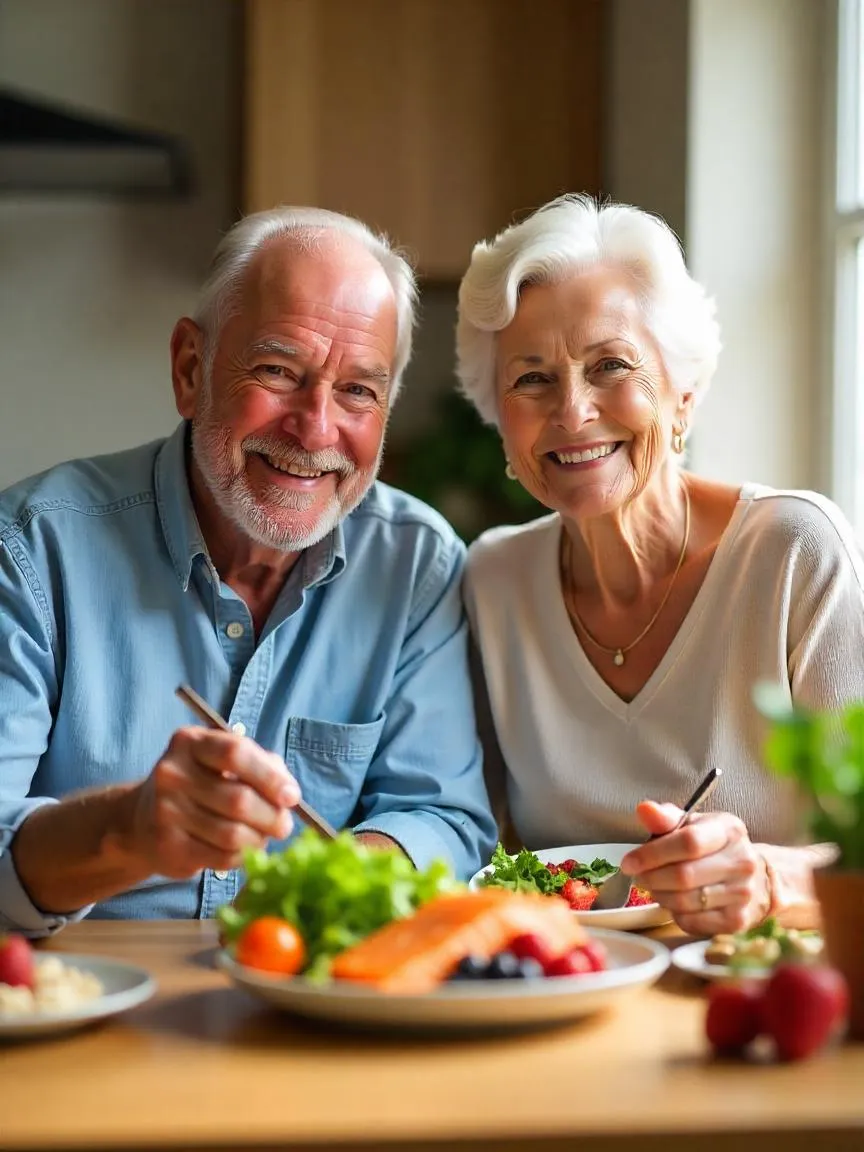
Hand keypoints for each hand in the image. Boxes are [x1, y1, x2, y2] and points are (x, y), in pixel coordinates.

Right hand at [121, 727, 299, 878]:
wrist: (143, 821)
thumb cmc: (199, 786)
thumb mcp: (224, 764)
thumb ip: (261, 767)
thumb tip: (289, 793)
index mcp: (190, 742)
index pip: (236, 753)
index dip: (270, 777)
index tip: (292, 796)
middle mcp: (172, 773)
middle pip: (238, 799)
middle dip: (272, 817)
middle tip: (284, 826)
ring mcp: (165, 811)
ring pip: (232, 834)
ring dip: (259, 840)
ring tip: (263, 837)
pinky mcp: (166, 846)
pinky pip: (220, 857)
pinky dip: (241, 857)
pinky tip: (242, 850)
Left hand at [619, 801, 769, 934]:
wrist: (754, 878)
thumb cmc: (713, 848)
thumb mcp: (692, 825)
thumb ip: (666, 818)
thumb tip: (644, 810)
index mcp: (729, 830)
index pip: (688, 842)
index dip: (653, 854)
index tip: (629, 862)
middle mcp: (742, 862)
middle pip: (684, 875)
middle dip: (652, 878)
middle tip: (639, 877)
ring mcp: (743, 893)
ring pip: (686, 902)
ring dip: (660, 896)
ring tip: (654, 888)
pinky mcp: (737, 921)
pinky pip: (693, 923)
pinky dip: (675, 914)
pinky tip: (674, 903)